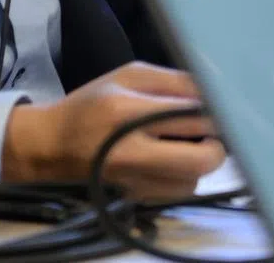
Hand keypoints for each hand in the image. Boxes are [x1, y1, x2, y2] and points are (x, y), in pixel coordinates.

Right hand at [1, 61, 224, 200]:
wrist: (50, 146)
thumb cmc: (92, 103)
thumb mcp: (129, 75)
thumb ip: (173, 81)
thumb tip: (213, 89)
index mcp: (128, 112)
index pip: (191, 114)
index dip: (216, 110)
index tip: (224, 104)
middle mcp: (131, 152)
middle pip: (200, 158)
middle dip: (218, 142)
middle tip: (214, 128)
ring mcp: (133, 181)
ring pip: (193, 180)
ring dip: (201, 160)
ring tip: (191, 141)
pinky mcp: (134, 198)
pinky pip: (178, 192)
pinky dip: (185, 175)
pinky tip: (175, 158)